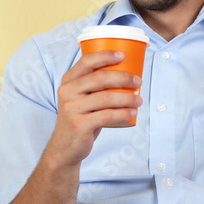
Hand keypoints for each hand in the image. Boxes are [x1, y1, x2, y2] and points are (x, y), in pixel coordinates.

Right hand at [46, 50, 142, 168]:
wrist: (65, 147)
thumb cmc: (81, 117)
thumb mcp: (82, 98)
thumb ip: (95, 85)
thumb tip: (128, 72)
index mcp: (68, 80)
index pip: (86, 61)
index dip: (105, 56)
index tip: (123, 55)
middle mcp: (67, 91)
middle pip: (99, 78)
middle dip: (123, 78)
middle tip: (138, 81)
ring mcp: (71, 108)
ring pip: (105, 98)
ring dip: (127, 98)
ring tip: (139, 100)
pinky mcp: (79, 125)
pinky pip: (106, 116)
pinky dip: (122, 113)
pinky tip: (132, 113)